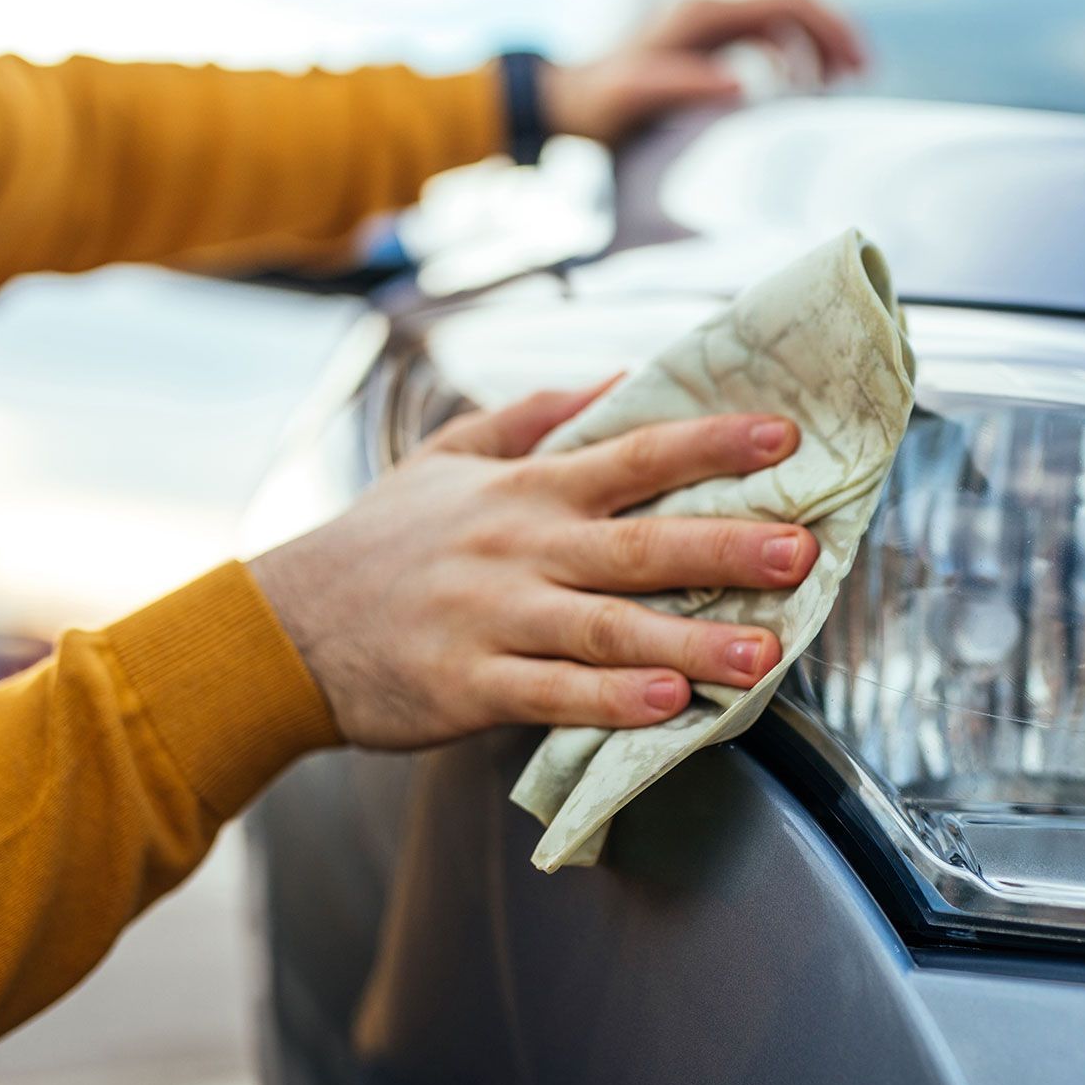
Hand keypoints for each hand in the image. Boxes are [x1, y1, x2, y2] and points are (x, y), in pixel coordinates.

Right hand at [249, 384, 818, 750]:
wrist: (283, 629)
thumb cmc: (379, 543)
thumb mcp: (446, 457)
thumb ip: (534, 417)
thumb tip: (618, 378)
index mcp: (524, 489)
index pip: (634, 453)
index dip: (710, 443)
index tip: (783, 436)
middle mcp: (518, 547)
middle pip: (637, 542)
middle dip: (725, 545)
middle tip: (802, 551)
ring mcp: (494, 618)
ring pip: (607, 628)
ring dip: (690, 640)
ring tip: (763, 653)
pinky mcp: (470, 686)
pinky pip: (554, 695)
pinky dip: (612, 701)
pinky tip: (669, 706)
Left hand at [543, 0, 867, 146]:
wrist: (568, 101)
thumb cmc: (600, 106)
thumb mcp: (635, 99)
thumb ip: (684, 87)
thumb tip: (742, 85)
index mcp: (705, 14)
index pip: (789, 2)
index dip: (832, 29)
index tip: (858, 69)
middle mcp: (712, 6)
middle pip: (795, 3)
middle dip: (834, 35)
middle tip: (861, 78)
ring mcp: (712, 20)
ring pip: (785, 18)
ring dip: (817, 46)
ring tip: (836, 88)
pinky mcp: (710, 39)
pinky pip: (767, 35)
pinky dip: (793, 55)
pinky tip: (801, 88)